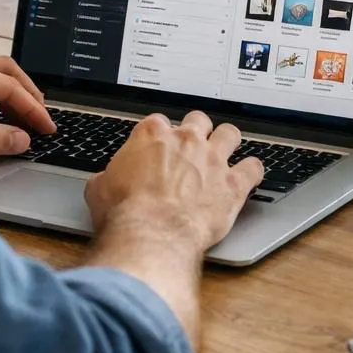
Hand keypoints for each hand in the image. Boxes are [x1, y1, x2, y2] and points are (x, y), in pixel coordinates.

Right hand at [85, 111, 263, 252]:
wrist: (153, 232)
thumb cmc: (126, 211)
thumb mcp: (99, 189)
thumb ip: (108, 177)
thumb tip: (105, 182)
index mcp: (152, 135)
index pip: (159, 122)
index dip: (159, 137)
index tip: (158, 149)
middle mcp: (186, 140)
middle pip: (198, 120)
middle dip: (196, 131)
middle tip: (192, 147)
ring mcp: (213, 159)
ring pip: (230, 133)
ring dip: (228, 141)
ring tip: (226, 152)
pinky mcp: (233, 184)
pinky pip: (253, 168)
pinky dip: (253, 171)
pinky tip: (251, 175)